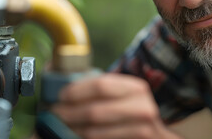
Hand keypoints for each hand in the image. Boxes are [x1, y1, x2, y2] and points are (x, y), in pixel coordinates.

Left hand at [52, 73, 181, 138]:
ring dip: (71, 130)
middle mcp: (142, 107)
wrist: (157, 137)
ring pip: (93, 132)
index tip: (60, 96)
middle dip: (68, 114)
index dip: (76, 91)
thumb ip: (102, 88)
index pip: (101, 85)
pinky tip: (75, 135)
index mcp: (136, 88)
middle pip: (94, 111)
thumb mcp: (124, 95)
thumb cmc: (132, 112)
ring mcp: (141, 129)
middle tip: (54, 114)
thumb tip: (62, 78)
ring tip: (59, 126)